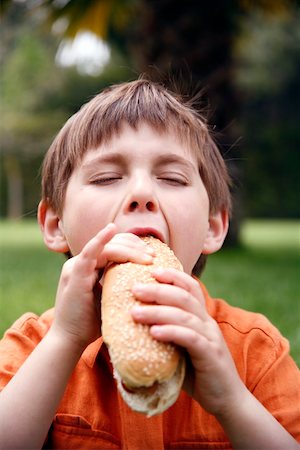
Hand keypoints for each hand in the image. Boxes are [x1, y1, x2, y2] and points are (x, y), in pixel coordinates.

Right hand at [51, 224, 153, 350]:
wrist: (71, 341)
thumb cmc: (92, 323)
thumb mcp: (111, 298)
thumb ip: (121, 285)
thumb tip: (148, 281)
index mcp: (90, 267)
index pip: (114, 247)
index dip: (134, 246)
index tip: (152, 255)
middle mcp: (82, 263)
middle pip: (112, 244)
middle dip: (135, 246)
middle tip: (153, 256)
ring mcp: (76, 267)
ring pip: (107, 248)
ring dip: (130, 250)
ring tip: (148, 258)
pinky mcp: (74, 274)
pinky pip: (88, 253)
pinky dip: (100, 240)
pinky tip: (111, 230)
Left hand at [131, 268, 244, 415]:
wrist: (226, 400)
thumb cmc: (198, 373)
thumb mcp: (179, 350)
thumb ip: (164, 337)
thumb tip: (129, 331)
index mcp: (201, 318)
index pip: (190, 288)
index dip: (173, 276)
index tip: (151, 271)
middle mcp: (207, 323)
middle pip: (184, 297)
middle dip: (158, 290)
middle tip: (135, 289)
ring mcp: (211, 338)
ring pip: (185, 315)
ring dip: (158, 311)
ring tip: (135, 312)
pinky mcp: (211, 355)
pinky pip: (191, 338)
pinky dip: (172, 332)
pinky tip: (154, 332)